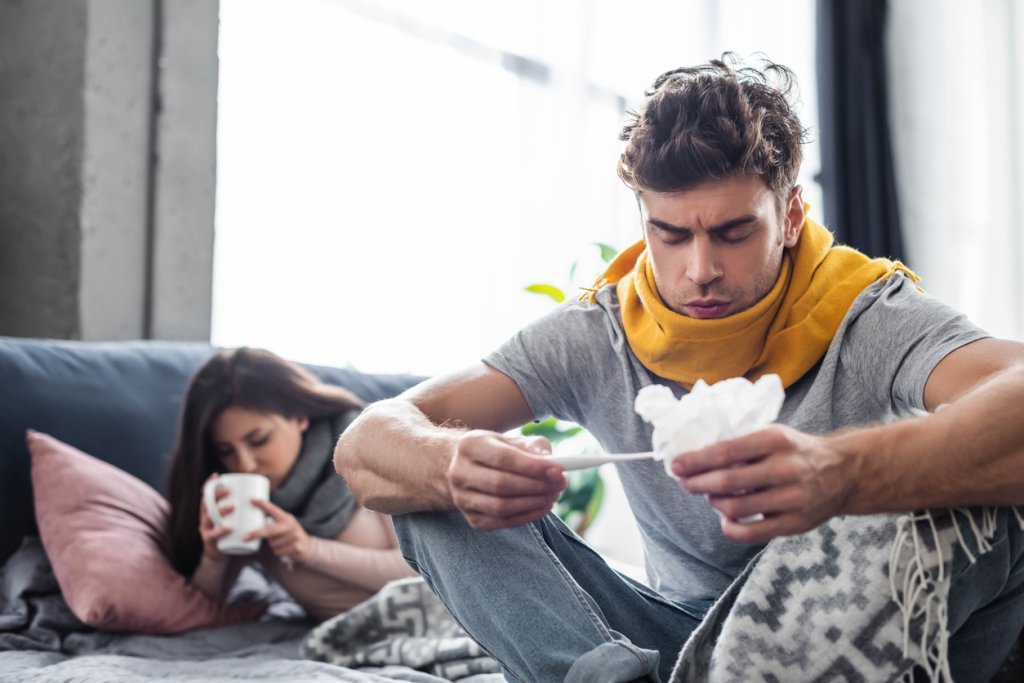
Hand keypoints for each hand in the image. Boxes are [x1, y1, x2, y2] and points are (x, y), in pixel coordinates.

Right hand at [198, 473, 233, 562]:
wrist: (219, 554)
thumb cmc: (229, 532)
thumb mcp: (232, 517)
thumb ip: (240, 507)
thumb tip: (258, 493)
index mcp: (209, 509)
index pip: (206, 495)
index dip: (209, 484)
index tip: (217, 476)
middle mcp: (204, 517)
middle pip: (207, 503)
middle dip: (216, 495)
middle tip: (229, 490)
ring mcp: (205, 528)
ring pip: (209, 517)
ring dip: (221, 510)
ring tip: (233, 506)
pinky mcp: (208, 540)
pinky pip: (213, 535)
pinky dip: (221, 531)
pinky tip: (230, 527)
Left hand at [246, 499, 311, 564]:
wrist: (307, 546)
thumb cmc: (289, 535)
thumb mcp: (284, 524)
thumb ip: (272, 522)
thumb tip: (251, 520)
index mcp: (286, 517)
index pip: (273, 509)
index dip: (262, 504)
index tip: (251, 500)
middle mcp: (291, 525)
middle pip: (269, 530)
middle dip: (256, 534)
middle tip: (244, 537)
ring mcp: (294, 536)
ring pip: (272, 543)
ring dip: (272, 545)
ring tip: (280, 542)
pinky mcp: (296, 547)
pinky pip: (278, 552)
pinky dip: (278, 552)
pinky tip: (284, 548)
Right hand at [447, 430, 566, 530]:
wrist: (467, 468)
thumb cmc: (497, 451)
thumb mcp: (513, 441)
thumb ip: (534, 448)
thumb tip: (552, 465)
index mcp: (469, 445)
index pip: (502, 458)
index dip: (532, 467)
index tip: (558, 470)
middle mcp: (459, 472)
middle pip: (501, 484)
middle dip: (536, 486)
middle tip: (560, 484)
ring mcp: (462, 498)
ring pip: (501, 507)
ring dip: (533, 503)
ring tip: (553, 495)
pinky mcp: (471, 519)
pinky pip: (502, 522)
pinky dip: (527, 516)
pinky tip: (542, 507)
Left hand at [670, 425, 855, 542]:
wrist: (844, 472)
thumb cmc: (797, 451)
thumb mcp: (773, 435)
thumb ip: (741, 445)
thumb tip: (696, 457)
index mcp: (776, 440)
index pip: (726, 451)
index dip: (696, 460)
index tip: (676, 465)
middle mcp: (785, 468)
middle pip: (727, 481)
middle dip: (698, 483)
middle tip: (685, 483)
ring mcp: (792, 498)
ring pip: (735, 507)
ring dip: (713, 502)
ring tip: (710, 496)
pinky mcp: (795, 523)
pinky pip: (751, 532)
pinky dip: (730, 527)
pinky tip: (725, 518)